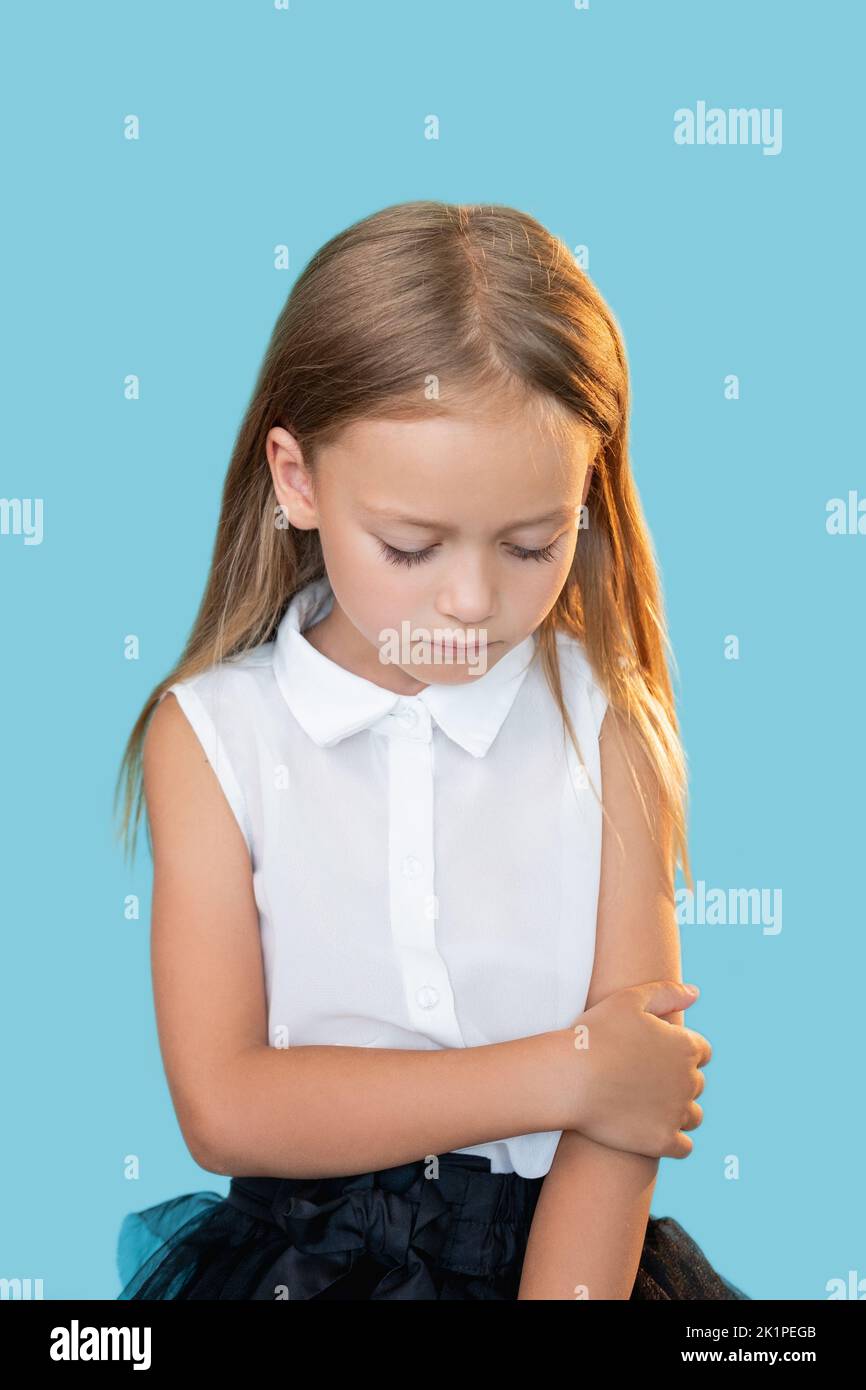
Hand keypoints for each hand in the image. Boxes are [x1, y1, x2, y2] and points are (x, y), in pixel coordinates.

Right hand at [550, 980, 709, 1157]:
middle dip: (677, 1081)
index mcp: (686, 1047)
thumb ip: (667, 992)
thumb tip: (696, 994)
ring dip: (679, 1112)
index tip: (655, 1054)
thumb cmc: (596, 1034)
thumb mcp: (629, 999)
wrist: (571, 1078)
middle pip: (696, 1084)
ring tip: (649, 1107)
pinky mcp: (663, 1141)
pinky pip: (684, 1147)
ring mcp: (677, 1113)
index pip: (702, 1052)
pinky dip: (673, 1141)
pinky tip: (653, 1132)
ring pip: (693, 1116)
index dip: (680, 1052)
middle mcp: (689, 1081)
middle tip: (643, 1079)